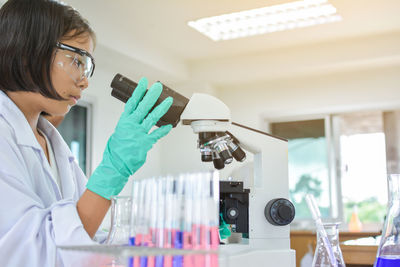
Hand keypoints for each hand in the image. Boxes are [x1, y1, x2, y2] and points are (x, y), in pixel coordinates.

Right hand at [87, 77, 172, 198]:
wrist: (115, 165)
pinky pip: (156, 134)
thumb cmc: (116, 151)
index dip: (139, 92)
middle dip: (152, 95)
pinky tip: (170, 126)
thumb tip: (136, 122)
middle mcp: (131, 125)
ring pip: (152, 117)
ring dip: (161, 108)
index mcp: (124, 122)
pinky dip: (163, 130)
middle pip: (143, 106)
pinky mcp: (145, 143)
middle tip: (158, 86)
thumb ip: (129, 126)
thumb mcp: (119, 134)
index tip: (144, 82)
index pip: (132, 102)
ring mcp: (139, 134)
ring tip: (168, 100)